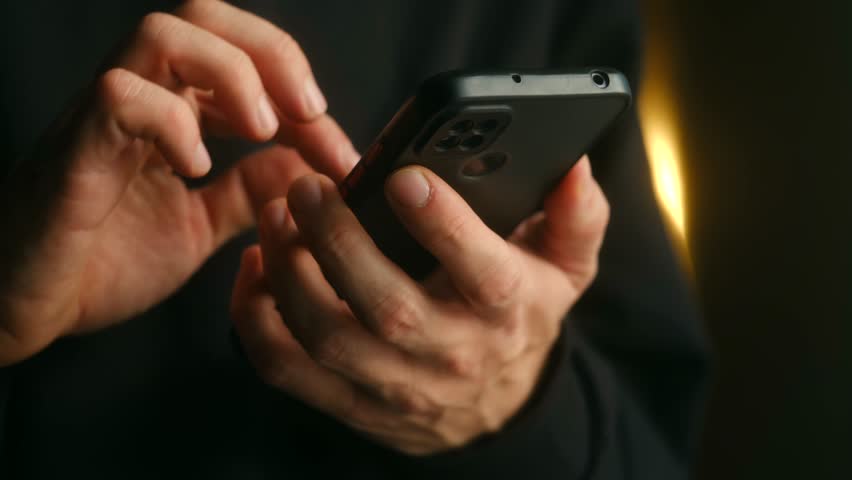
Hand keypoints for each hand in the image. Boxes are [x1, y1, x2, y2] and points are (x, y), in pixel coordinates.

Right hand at [0, 0, 357, 365]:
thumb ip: (249, 191)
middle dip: (272, 53)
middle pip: (204, 17)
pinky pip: (120, 98)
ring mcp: (102, 119)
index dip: (302, 93)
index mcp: (172, 112)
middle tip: (310, 111)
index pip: (244, 59)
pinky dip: (172, 122)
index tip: (343, 153)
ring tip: (261, 128)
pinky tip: (197, 166)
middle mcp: (140, 99)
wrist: (27, 308)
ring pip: (162, 36)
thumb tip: (308, 164)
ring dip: (230, 73)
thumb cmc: (105, 262)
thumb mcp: (201, 224)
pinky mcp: (75, 150)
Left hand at [230, 155, 609, 454]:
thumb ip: (577, 217)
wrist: (496, 409)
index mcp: (507, 308)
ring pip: (329, 337)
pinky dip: (256, 320)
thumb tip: (576, 168)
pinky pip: (288, 369)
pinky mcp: (350, 401)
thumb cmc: (521, 319)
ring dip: (290, 275)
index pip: (481, 271)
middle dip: (340, 241)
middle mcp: (451, 350)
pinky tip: (256, 269)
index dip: (444, 225)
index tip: (405, 178)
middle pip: (388, 305)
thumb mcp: (566, 269)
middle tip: (309, 187)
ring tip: (275, 217)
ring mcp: (396, 383)